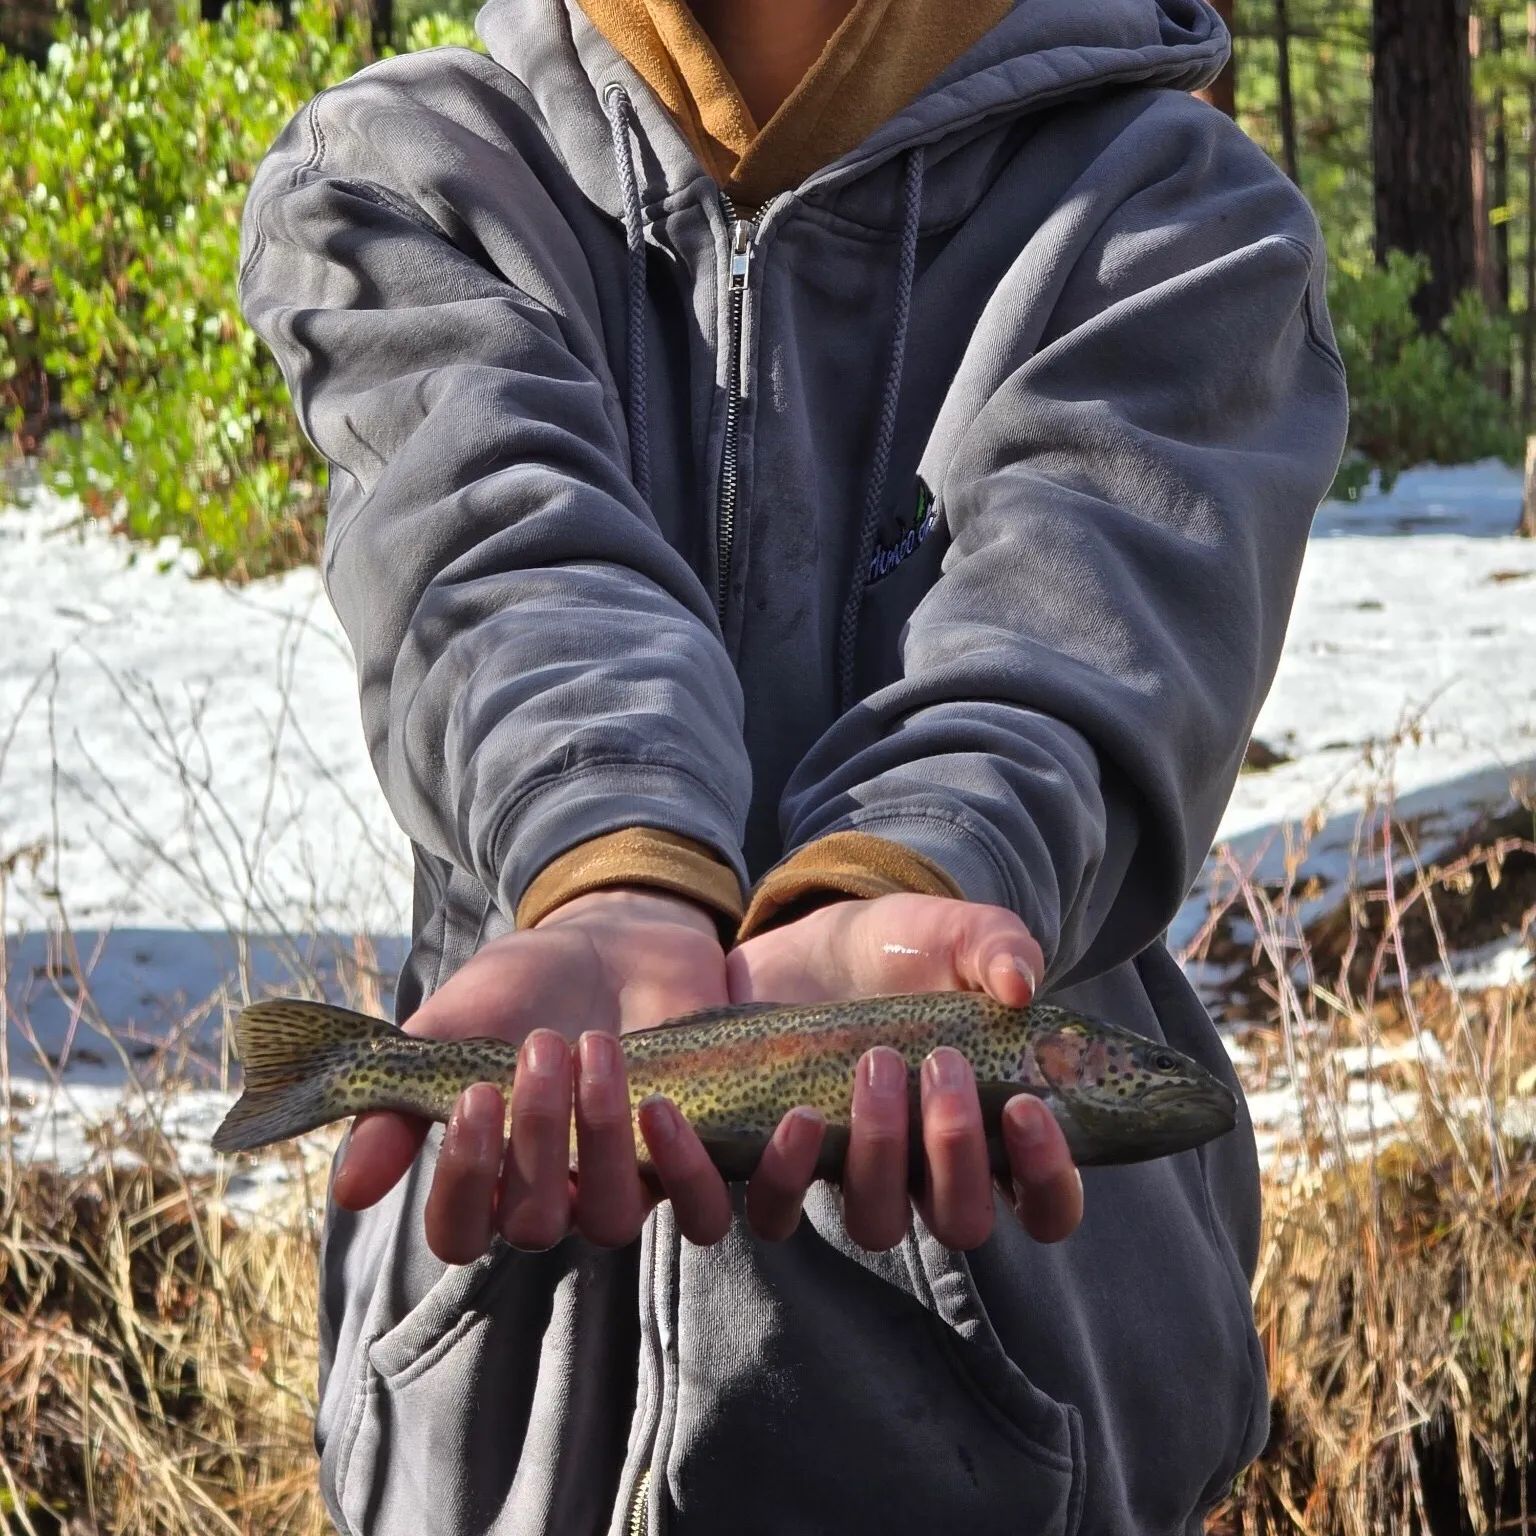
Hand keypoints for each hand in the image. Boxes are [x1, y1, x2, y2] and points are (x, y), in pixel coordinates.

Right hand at [330, 887, 743, 1262]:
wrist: (621, 932)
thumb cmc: (528, 980)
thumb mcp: (456, 1024)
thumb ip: (402, 1099)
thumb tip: (348, 1191)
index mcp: (494, 1168)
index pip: (460, 1232)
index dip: (462, 1183)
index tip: (471, 1100)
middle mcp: (562, 1190)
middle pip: (540, 1224)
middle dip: (538, 1138)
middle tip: (545, 1044)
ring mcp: (634, 1179)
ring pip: (620, 1220)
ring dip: (608, 1143)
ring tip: (600, 1050)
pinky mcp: (700, 1159)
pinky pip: (711, 1210)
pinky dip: (699, 1171)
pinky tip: (675, 1102)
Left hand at [729, 893, 1082, 1251]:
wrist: (814, 945)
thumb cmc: (905, 952)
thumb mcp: (956, 934)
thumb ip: (1000, 948)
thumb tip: (1021, 985)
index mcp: (991, 1131)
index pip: (1045, 1203)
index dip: (1047, 1178)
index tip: (1026, 1106)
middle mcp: (928, 1171)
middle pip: (961, 1221)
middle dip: (957, 1152)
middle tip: (943, 1065)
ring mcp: (857, 1174)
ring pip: (877, 1222)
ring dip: (881, 1153)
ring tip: (877, 1063)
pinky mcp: (786, 1164)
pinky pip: (780, 1213)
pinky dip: (787, 1175)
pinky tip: (799, 1116)